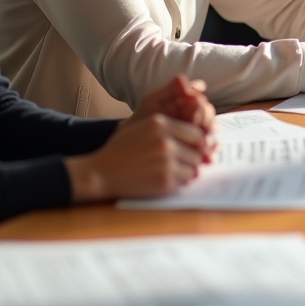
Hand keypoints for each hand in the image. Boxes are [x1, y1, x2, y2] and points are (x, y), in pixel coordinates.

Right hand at [65, 76, 215, 201]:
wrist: (102, 172)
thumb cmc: (122, 149)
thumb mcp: (144, 127)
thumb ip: (170, 128)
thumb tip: (202, 139)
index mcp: (161, 124)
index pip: (196, 133)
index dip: (200, 143)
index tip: (198, 149)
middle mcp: (166, 141)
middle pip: (198, 151)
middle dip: (194, 158)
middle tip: (184, 162)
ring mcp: (166, 162)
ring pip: (194, 167)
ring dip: (187, 170)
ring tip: (170, 170)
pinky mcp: (164, 181)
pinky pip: (184, 181)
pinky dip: (179, 181)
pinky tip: (164, 178)